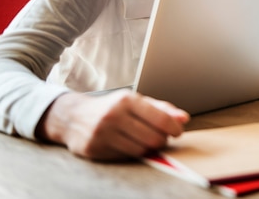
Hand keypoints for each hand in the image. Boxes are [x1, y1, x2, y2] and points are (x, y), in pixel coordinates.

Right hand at [36, 89, 189, 160]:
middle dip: (161, 140)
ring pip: (141, 150)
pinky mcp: (94, 149)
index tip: (177, 132)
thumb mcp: (136, 102)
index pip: (161, 119)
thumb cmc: (112, 108)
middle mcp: (114, 115)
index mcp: (127, 100)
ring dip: (148, 149)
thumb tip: (184, 118)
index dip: (174, 129)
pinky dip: (131, 153)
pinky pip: (124, 157)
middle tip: (159, 137)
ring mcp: (102, 133)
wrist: (74, 116)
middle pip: (153, 138)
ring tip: (144, 140)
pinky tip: (127, 144)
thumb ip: (162, 109)